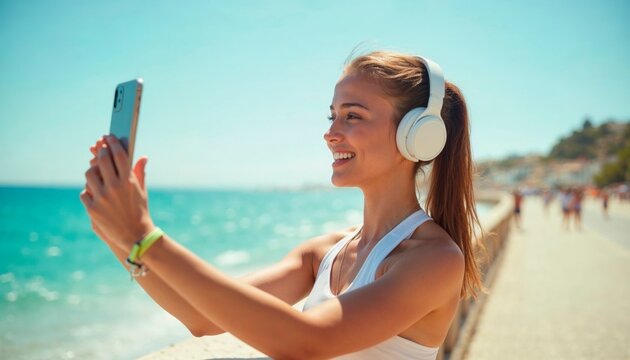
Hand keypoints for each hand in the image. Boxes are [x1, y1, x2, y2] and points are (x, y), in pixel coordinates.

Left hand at [80, 135, 153, 249]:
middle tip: (100, 149)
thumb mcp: (142, 192)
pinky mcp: (92, 209)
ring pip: (89, 174)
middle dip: (101, 152)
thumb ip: (139, 173)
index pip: (118, 155)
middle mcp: (114, 187)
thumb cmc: (140, 212)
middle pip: (102, 160)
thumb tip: (143, 157)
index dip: (113, 143)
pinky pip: (84, 193)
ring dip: (92, 171)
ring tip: (95, 171)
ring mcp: (102, 198)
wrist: (136, 236)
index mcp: (128, 181)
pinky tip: (93, 191)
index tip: (109, 136)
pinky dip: (89, 191)